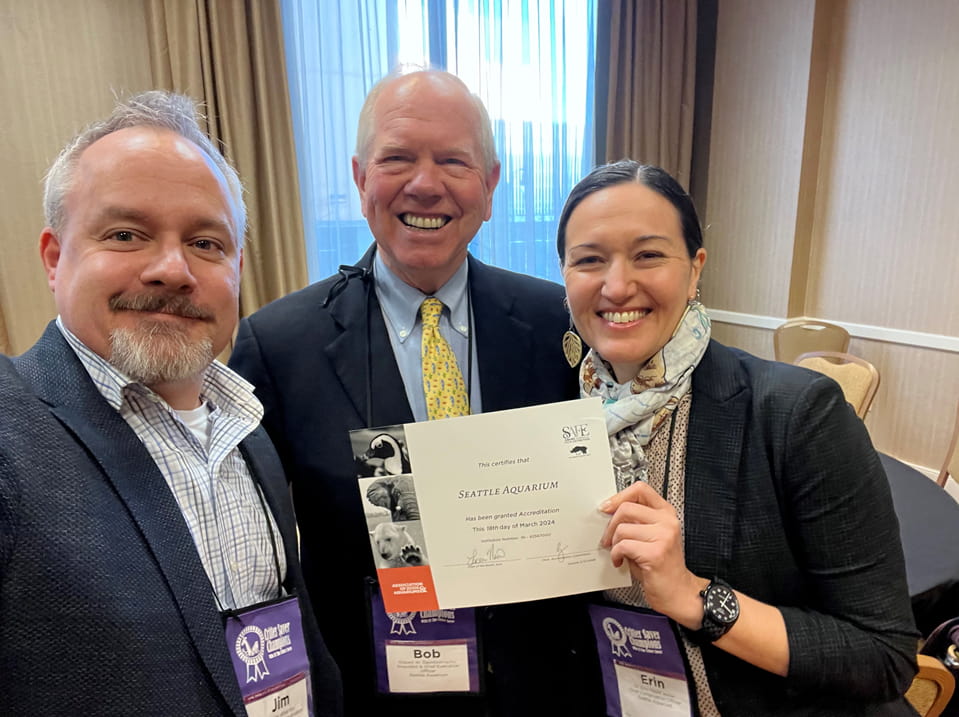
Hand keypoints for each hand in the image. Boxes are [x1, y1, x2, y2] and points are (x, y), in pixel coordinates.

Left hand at [600, 481, 705, 625]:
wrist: (678, 592)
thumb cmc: (662, 567)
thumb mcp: (650, 537)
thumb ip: (636, 522)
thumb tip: (609, 513)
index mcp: (666, 513)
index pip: (640, 489)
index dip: (619, 496)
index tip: (607, 506)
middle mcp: (667, 522)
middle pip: (626, 508)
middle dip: (610, 524)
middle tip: (608, 538)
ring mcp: (663, 536)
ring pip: (622, 528)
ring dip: (614, 543)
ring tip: (618, 553)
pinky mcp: (655, 552)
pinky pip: (623, 546)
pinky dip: (616, 555)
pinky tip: (621, 561)